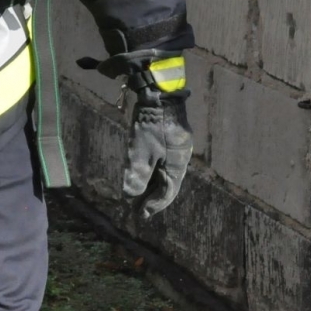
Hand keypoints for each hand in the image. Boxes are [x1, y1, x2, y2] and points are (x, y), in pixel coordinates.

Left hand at [123, 94, 191, 217]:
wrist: (160, 96)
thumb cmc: (151, 126)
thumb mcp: (140, 152)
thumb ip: (137, 176)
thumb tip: (130, 196)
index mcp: (176, 167)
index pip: (165, 194)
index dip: (152, 205)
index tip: (140, 214)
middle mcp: (180, 161)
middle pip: (166, 185)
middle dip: (152, 198)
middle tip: (139, 210)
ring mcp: (177, 150)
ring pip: (165, 174)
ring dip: (152, 186)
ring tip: (140, 195)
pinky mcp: (171, 140)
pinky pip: (163, 163)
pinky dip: (153, 172)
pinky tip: (145, 172)